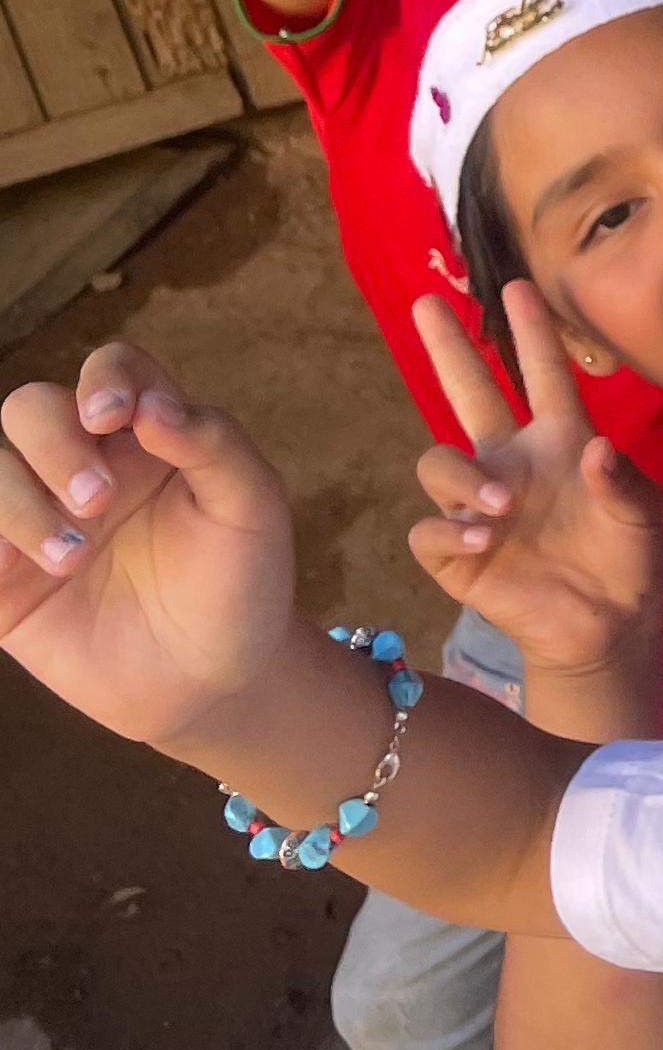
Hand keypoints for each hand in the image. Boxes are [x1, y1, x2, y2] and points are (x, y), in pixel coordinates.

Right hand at [0, 341, 298, 749]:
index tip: (112, 415)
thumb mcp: (251, 509)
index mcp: (148, 434)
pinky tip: (11, 568)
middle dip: (54, 446)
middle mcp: (85, 463)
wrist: (211, 678)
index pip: (114, 371)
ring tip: (75, 561)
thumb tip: (154, 406)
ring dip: (20, 505)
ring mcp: (37, 517)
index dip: (104, 377)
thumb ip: (212, 445)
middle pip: (31, 409)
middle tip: (97, 502)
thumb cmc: (241, 580)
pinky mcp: (4, 578)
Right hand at [407, 289, 662, 687]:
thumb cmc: (629, 560)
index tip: (518, 286)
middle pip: (469, 394)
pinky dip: (449, 529)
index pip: (541, 375)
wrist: (608, 626)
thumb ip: (624, 483)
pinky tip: (485, 539)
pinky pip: (427, 529)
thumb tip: (595, 452)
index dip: (531, 332)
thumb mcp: (644, 516)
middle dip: (448, 348)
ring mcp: (479, 507)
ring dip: (463, 478)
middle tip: (426, 303)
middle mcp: (511, 463)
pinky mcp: (456, 554)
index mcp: (560, 443)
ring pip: (436, 462)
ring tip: (503, 505)